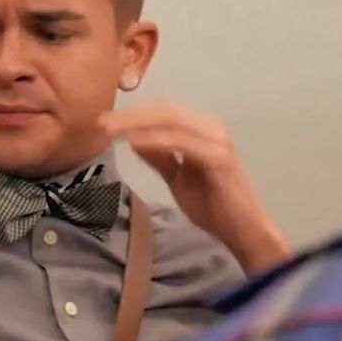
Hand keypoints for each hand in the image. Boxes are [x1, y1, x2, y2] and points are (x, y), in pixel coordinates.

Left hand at [101, 100, 288, 272]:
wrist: (241, 230)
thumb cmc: (213, 206)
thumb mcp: (178, 178)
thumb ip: (160, 157)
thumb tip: (134, 139)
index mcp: (201, 130)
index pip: (162, 112)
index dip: (132, 114)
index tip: (103, 122)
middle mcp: (210, 128)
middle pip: (164, 110)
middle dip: (130, 115)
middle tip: (100, 122)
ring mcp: (216, 140)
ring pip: (171, 120)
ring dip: (137, 123)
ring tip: (110, 130)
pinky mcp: (218, 156)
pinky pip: (181, 141)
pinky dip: (155, 139)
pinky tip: (134, 142)